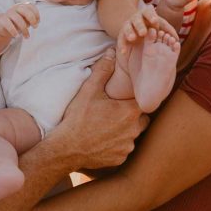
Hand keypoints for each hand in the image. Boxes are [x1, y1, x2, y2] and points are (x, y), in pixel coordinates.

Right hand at [0, 3, 39, 38]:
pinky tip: (16, 36)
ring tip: (27, 37)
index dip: (36, 14)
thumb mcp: (24, 21)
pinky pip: (8, 24)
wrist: (1, 26)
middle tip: (35, 27)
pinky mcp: (2, 20)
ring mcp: (8, 14)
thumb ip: (30, 20)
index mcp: (21, 6)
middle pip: (24, 10)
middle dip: (31, 19)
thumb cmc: (16, 23)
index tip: (38, 22)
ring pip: (18, 19)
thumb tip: (36, 23)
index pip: (30, 6)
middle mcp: (15, 8)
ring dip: (24, 29)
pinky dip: (13, 31)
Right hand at [54, 49, 146, 169]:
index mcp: (129, 112)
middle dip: (131, 115)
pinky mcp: (120, 158)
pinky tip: (104, 140)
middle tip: (116, 112)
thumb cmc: (78, 118)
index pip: (144, 102)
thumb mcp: (89, 90)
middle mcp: (133, 130)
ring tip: (108, 126)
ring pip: (133, 135)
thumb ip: (103, 70)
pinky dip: (117, 145)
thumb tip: (111, 53)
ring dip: (125, 131)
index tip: (127, 98)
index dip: (136, 99)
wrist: (66, 148)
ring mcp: (127, 146)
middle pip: (141, 119)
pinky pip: (124, 149)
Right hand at [117, 6, 177, 55]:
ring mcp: (127, 25)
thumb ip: (167, 30)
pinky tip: (123, 52)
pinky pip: (120, 39)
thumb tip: (177, 39)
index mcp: (145, 14)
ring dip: (130, 32)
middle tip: (144, 32)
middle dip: (140, 25)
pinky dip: (122, 45)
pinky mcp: (121, 34)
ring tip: (132, 38)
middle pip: (136, 20)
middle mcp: (135, 18)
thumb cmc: (151, 26)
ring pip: (127, 28)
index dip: (151, 16)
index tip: (155, 21)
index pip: (148, 12)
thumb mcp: (159, 26)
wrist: (135, 27)